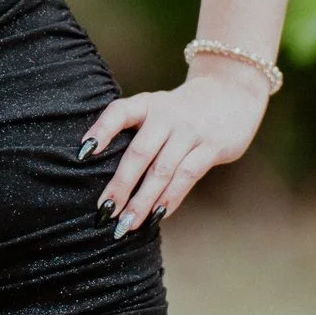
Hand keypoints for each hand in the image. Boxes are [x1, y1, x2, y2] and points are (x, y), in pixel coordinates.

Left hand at [82, 62, 271, 235]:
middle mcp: (167, 115)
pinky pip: (188, 175)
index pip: (119, 112)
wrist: (231, 90)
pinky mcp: (212, 146)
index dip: (101, 131)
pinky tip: (158, 214)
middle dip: (120, 185)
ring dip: (144, 200)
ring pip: (163, 170)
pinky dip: (171, 197)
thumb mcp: (158, 108)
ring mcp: (190, 131)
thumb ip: (138, 133)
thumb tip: (111, 180)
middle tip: (104, 212)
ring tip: (127, 223)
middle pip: (139, 153)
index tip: (83, 153)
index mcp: (147, 104)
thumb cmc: (183, 110)